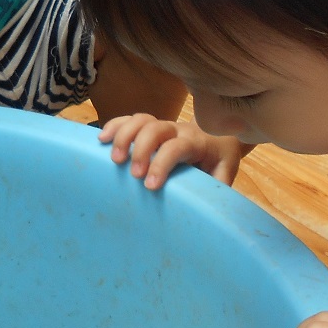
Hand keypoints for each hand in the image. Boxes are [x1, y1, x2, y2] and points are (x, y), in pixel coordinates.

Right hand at [99, 114, 243, 188]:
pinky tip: (102, 139)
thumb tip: (209, 208)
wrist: (222, 136)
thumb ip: (218, 187)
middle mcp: (178, 130)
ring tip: (114, 159)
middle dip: (140, 149)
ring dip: (124, 136)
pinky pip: (130, 119)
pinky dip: (115, 126)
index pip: (176, 147)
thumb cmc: (220, 158)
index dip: (161, 163)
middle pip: (155, 128)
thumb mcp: (225, 172)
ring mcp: (163, 125)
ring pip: (141, 119)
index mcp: (196, 142)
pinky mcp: (151, 126)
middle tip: (132, 174)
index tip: (150, 185)